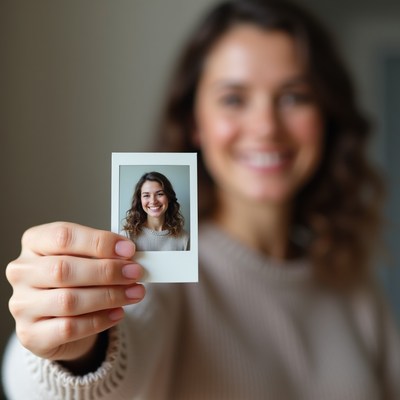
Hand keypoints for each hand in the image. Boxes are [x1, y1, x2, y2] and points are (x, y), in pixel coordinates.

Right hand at [6, 222, 144, 362]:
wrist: (58, 317)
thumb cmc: (75, 278)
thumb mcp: (86, 256)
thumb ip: (103, 252)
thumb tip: (128, 254)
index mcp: (34, 243)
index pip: (63, 236)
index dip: (99, 242)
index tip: (128, 249)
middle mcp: (22, 272)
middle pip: (63, 269)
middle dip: (107, 271)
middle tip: (134, 272)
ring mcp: (22, 304)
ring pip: (68, 301)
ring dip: (108, 296)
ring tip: (134, 292)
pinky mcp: (30, 334)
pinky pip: (69, 328)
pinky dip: (99, 320)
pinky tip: (118, 313)